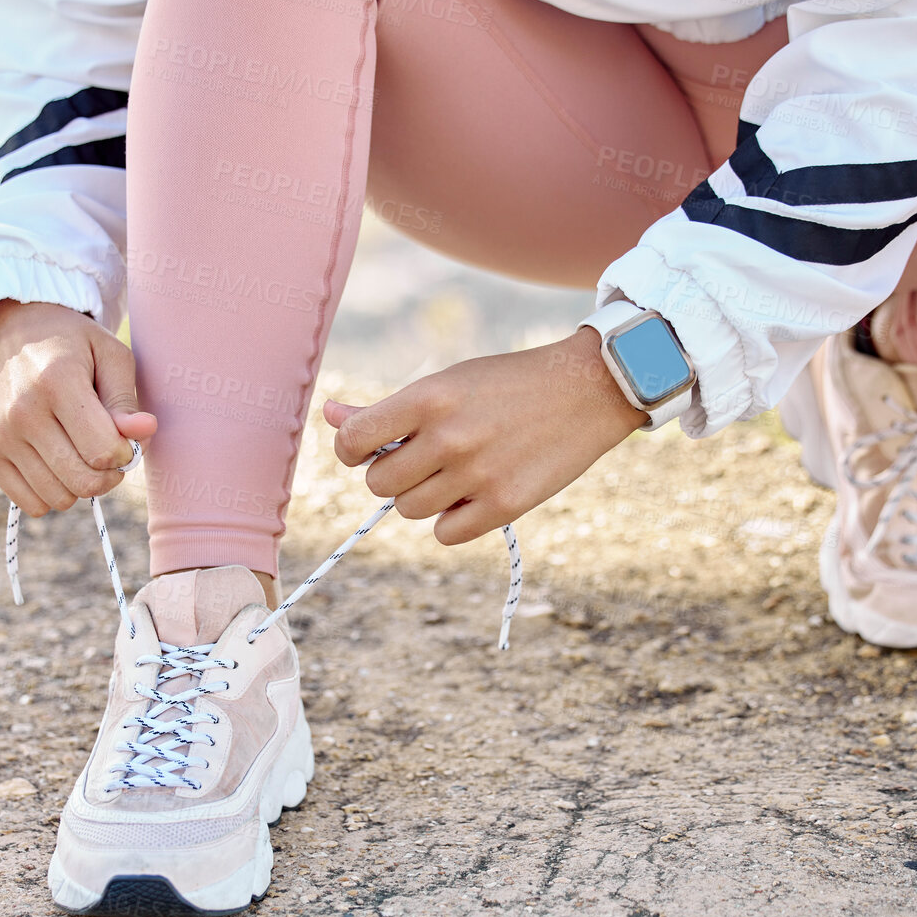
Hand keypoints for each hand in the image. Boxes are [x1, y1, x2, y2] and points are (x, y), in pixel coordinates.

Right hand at [0, 300, 157, 515]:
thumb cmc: (70, 344)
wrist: (6, 330)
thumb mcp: (109, 354)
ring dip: (81, 485)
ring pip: (59, 498)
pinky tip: (57, 464)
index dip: (126, 453)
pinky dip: (52, 493)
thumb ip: (126, 398)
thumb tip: (144, 431)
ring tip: (81, 453)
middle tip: (109, 451)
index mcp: (57, 383)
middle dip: (109, 474)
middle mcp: (21, 413)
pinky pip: (32, 503)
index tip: (124, 437)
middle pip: (83, 481)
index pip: (104, 451)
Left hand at [324, 327, 649, 544]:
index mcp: (429, 397)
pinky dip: (452, 521)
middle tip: (426, 459)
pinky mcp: (505, 504)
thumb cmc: (509, 383)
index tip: (371, 448)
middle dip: (394, 475)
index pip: (353, 442)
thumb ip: (388, 407)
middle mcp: (448, 437)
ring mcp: (477, 473)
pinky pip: (446, 534)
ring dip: (424, 497)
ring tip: (454, 474)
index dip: (354, 451)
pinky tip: (473, 496)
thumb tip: (329, 416)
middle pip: (380, 483)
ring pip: (410, 510)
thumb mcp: (448, 382)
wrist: (587, 390)